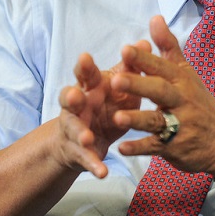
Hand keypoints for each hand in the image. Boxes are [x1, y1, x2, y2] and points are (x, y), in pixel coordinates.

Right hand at [54, 50, 142, 177]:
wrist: (86, 139)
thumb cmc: (105, 104)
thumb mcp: (118, 87)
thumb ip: (130, 68)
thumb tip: (146, 43)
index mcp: (89, 87)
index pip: (83, 74)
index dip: (83, 66)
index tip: (86, 57)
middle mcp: (78, 105)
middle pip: (68, 97)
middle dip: (71, 96)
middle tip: (76, 95)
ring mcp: (75, 128)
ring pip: (73, 129)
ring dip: (80, 132)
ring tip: (87, 137)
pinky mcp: (79, 152)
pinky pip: (85, 158)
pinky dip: (93, 165)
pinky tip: (102, 173)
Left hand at [110, 15, 214, 179]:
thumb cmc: (199, 102)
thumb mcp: (187, 73)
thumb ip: (168, 46)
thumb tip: (154, 17)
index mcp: (181, 80)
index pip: (162, 67)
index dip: (144, 59)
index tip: (125, 49)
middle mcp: (181, 101)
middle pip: (159, 91)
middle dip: (138, 86)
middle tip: (115, 81)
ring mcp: (179, 125)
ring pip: (157, 121)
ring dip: (137, 119)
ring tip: (117, 117)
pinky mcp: (174, 148)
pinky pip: (155, 147)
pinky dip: (139, 148)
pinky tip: (121, 148)